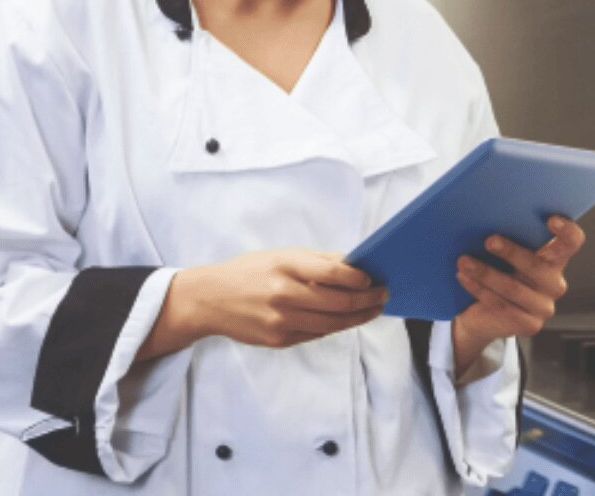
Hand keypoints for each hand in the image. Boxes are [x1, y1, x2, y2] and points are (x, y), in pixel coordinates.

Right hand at [139, 249, 385, 359]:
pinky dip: (336, 326)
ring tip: (373, 309)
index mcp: (286, 266)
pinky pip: (317, 334)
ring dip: (359, 317)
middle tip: (384, 295)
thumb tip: (357, 265)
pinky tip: (348, 319)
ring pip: (332, 324)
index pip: (334, 273)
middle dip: (367, 300)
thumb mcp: (282, 255)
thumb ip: (319, 261)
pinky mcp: (279, 340)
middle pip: (339, 303)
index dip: (360, 278)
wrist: (210, 300)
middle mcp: (284, 295)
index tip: (374, 278)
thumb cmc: (251, 271)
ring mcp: (281, 321)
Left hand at [451, 216, 585, 373]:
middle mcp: (555, 284)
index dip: (567, 231)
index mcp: (555, 260)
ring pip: (513, 288)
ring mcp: (544, 307)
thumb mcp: (506, 256)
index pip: (572, 243)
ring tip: (463, 261)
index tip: (551, 219)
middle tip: (489, 240)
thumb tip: (489, 215)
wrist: (484, 315)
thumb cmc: (497, 273)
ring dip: (485, 273)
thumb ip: (509, 239)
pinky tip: (463, 277)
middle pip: (537, 266)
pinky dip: (479, 289)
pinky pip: (501, 305)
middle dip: (512, 252)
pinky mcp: (529, 325)